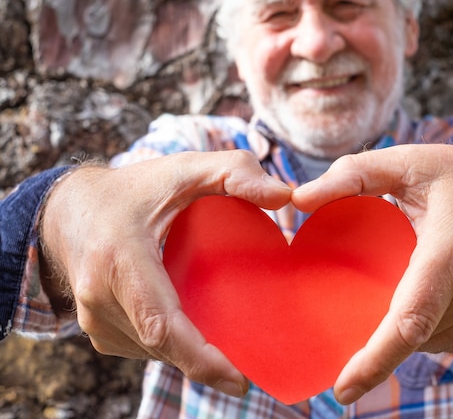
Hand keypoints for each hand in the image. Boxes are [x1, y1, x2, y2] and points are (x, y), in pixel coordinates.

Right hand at [40, 151, 291, 397]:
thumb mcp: (185, 168)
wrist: (71, 209)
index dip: (200, 359)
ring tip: (232, 349)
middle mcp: (100, 296)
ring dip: (191, 355)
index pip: (162, 324)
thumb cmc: (135, 190)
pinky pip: (143, 347)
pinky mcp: (97, 330)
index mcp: (121, 258)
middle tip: (252, 370)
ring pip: (154, 351)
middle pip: (162, 346)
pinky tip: (198, 333)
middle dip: (208, 364)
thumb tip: (285, 196)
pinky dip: (173, 345)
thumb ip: (236, 172)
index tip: (239, 380)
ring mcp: (94, 319)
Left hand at [292, 144, 452, 403]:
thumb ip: (352, 174)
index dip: (375, 360)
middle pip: (413, 332)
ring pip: (430, 341)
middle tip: (355, 309)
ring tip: (399, 284)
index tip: (343, 390)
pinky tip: (428, 294)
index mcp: (452, 251)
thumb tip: (297, 201)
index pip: (410, 320)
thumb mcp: (412, 161)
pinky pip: (450, 339)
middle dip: (377, 333)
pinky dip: (428, 326)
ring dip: (405, 327)